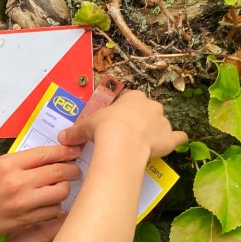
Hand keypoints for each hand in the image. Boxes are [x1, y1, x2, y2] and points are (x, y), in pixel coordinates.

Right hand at [0, 145, 81, 241]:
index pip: (46, 154)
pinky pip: (52, 212)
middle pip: (59, 172)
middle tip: (76, 169)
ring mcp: (23, 203)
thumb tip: (44, 159)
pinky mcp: (25, 221)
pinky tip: (50, 204)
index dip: (65, 151)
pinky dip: (56, 207)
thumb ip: (17, 163)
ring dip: (64, 189)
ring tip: (60, 188)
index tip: (74, 150)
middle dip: (72, 169)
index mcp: (8, 164)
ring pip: (61, 193)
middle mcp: (18, 182)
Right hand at [58, 90, 186, 157]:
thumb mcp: (87, 126)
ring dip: (154, 131)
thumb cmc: (105, 128)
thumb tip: (62, 137)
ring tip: (144, 144)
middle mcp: (151, 106)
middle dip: (140, 120)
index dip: (124, 112)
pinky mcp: (170, 138)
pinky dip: (177, 139)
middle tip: (128, 134)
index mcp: (133, 98)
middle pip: (147, 111)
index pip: (131, 100)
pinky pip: (178, 137)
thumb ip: (76, 131)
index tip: (117, 122)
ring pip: (160, 124)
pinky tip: (176, 141)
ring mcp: (163, 122)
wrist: (122, 143)